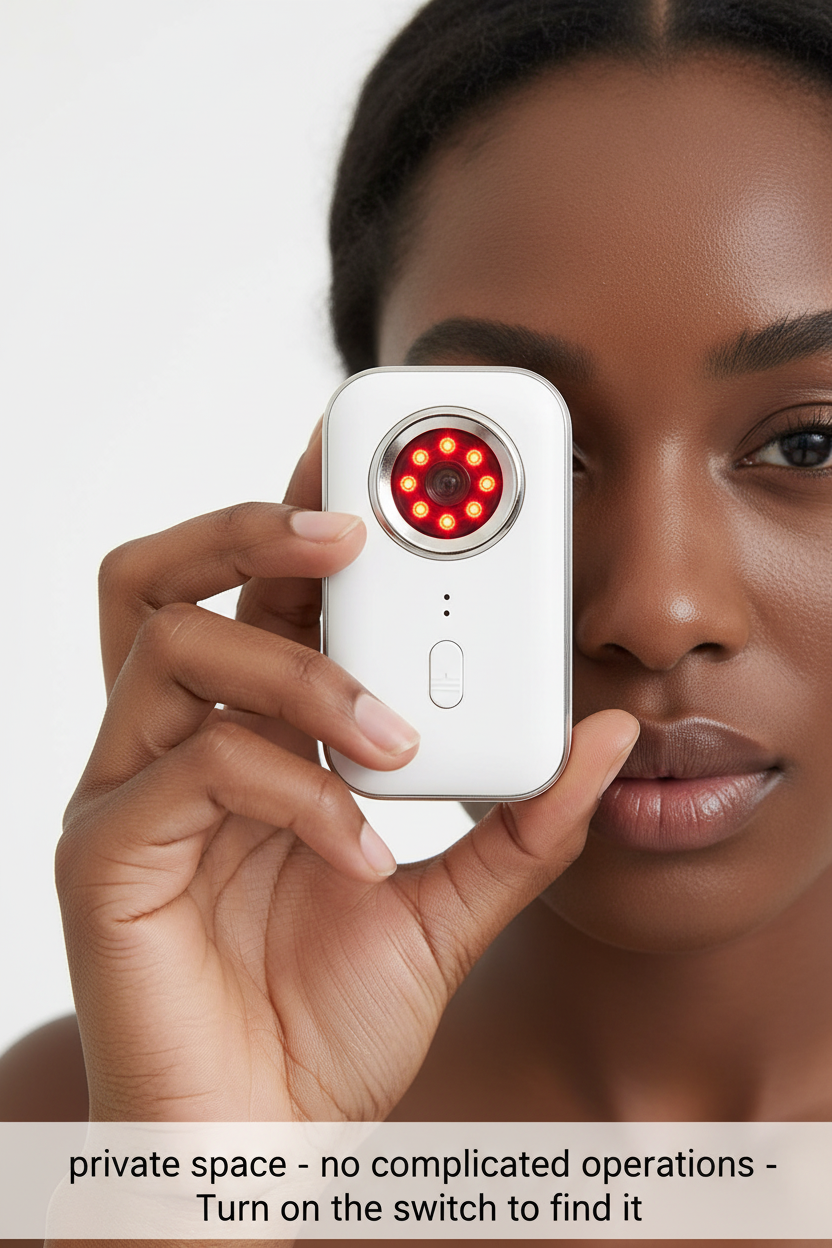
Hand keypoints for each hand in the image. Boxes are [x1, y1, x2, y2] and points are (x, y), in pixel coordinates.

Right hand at [57, 421, 638, 1122]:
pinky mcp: (103, 853)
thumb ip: (522, 824)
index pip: (252, 596)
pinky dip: (293, 791)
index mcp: (243, 739)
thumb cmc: (328, 1020)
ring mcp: (125, 793)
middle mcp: (169, 746)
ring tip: (392, 734)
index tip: (379, 474)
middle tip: (348, 526)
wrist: (266, 1139)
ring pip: (172, 648)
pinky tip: (362, 852)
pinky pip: (190, 769)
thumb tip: (604, 736)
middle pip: (160, 578)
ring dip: (298, 672)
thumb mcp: (449, 906)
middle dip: (249, 525)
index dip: (298, 518)